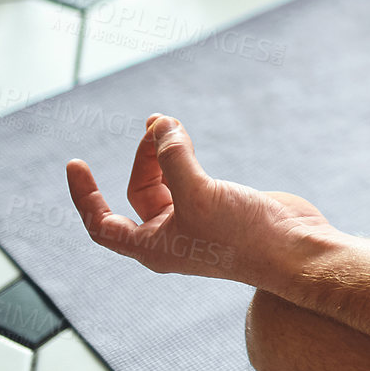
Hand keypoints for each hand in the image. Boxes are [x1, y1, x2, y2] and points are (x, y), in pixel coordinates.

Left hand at [66, 114, 332, 286]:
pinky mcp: (220, 207)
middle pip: (139, 192)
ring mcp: (197, 222)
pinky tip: (187, 137)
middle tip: (159, 124)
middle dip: (142, 156)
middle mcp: (171, 237)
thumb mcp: (199, 194)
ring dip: (162, 151)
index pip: (102, 224)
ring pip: (165, 182)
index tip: (75, 163)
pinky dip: (183, 154)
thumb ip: (174, 159)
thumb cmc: (242, 235)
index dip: (84, 195)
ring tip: (168, 121)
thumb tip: (160, 127)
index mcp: (153, 247)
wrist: (293, 248)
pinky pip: (189, 177)